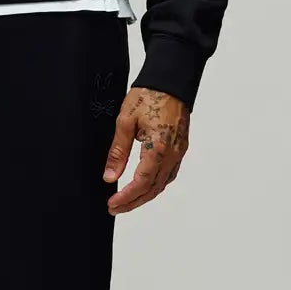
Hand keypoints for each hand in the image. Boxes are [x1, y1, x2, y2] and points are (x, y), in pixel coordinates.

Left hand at [103, 86, 189, 212]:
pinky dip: (156, 184)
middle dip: (133, 202)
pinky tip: (145, 186)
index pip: (141, 183)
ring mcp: (179, 152)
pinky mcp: (181, 148)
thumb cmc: (149, 95)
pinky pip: (170, 174)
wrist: (171, 81)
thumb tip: (110, 177)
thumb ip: (118, 152)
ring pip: (162, 183)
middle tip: (114, 208)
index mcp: (158, 148)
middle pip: (153, 189)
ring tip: (126, 201)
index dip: (126, 197)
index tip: (112, 204)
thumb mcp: (125, 121)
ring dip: (145, 196)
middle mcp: (172, 154)